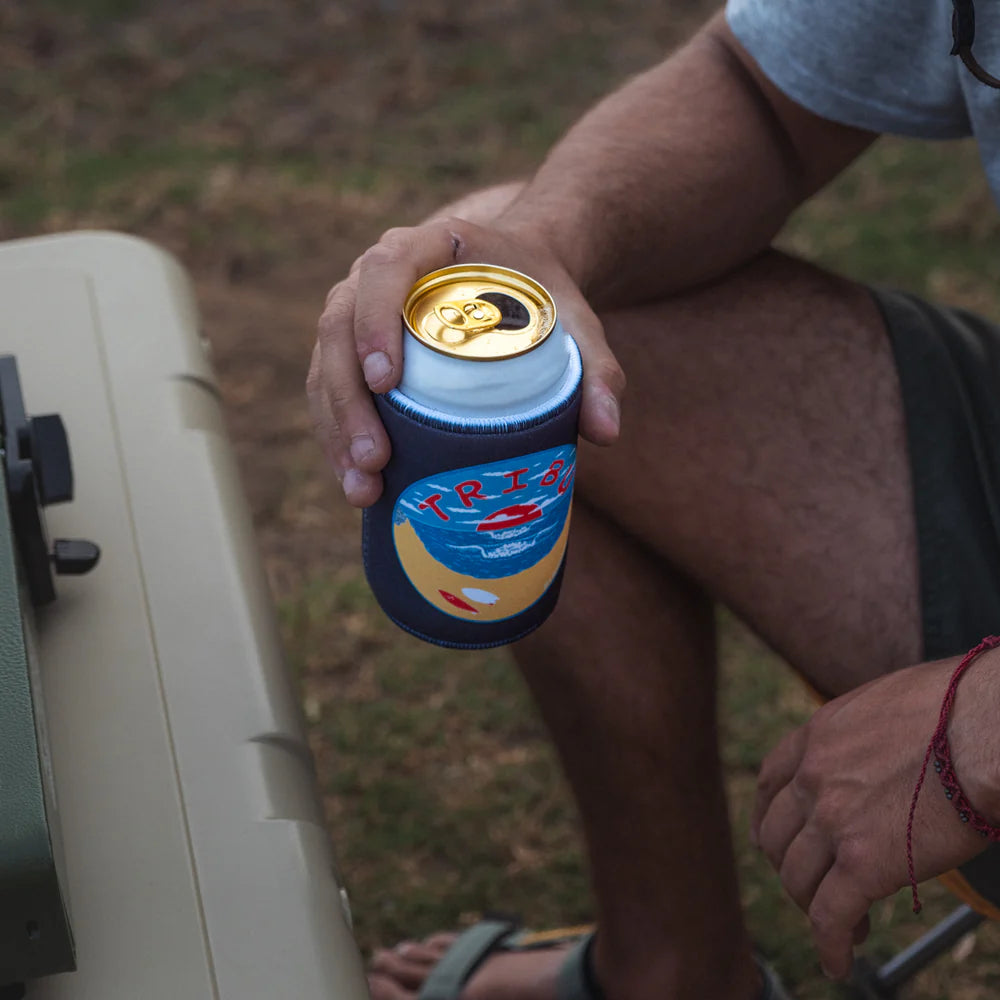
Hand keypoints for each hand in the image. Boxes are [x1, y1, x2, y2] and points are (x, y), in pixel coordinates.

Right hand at [307, 216, 624, 506]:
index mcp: (428, 247)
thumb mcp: (577, 323)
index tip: (387, 382)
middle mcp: (377, 272)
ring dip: (336, 428)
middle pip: (339, 326)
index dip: (374, 323)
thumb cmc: (541, 297)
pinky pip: (328, 388)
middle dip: (349, 399)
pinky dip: (336, 435)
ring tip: (363, 489)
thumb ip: (598, 370)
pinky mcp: (353, 349)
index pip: (383, 270)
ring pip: (325, 364)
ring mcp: (357, 310)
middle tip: (375, 460)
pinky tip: (355, 482)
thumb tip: (607, 434)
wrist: (518, 280)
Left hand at [752, 652, 999, 978]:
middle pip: (776, 837)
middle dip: (793, 867)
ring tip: (847, 925)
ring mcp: (832, 820)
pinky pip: (830, 916)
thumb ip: (862, 736)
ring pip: (797, 880)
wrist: (984, 726)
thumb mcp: (884, 706)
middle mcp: (812, 777)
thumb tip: (878, 753)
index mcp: (817, 736)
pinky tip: (839, 961)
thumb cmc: (957, 708)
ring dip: (815, 908)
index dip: (771, 817)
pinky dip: (830, 945)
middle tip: (820, 886)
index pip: (771, 783)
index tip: (778, 839)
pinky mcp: (863, 863)